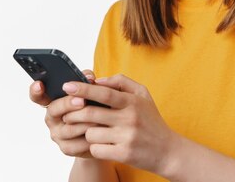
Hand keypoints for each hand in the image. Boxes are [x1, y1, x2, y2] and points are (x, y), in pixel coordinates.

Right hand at [29, 69, 97, 157]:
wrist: (102, 133)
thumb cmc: (93, 106)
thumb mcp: (89, 91)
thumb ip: (86, 80)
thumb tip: (89, 77)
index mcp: (53, 101)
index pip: (38, 96)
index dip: (36, 90)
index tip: (39, 84)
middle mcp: (51, 118)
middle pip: (54, 109)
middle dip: (68, 104)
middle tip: (82, 100)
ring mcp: (57, 134)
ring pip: (69, 128)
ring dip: (85, 122)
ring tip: (99, 117)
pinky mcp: (67, 148)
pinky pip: (77, 144)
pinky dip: (90, 137)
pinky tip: (100, 132)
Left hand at [61, 74, 178, 175]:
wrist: (168, 151)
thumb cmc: (151, 120)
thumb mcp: (142, 95)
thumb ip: (121, 82)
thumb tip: (97, 80)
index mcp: (132, 101)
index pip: (103, 92)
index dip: (83, 88)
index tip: (67, 86)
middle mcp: (130, 118)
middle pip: (91, 113)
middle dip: (73, 113)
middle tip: (66, 114)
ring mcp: (127, 137)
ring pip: (91, 133)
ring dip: (87, 132)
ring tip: (93, 132)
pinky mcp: (124, 154)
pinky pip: (96, 149)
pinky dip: (94, 147)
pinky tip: (102, 145)